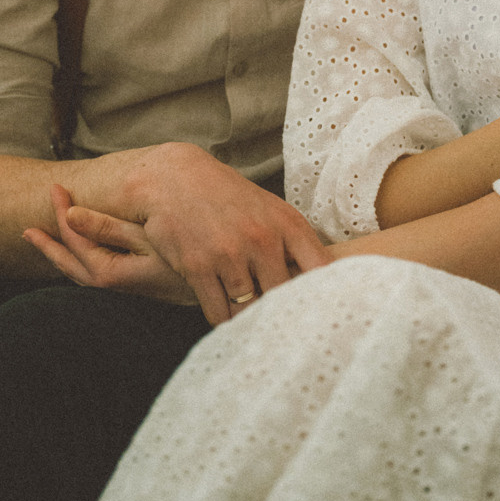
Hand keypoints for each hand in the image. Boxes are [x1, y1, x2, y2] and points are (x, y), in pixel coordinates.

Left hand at [23, 185, 196, 303]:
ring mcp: (130, 288)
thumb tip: (71, 215)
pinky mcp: (144, 286)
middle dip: (51, 244)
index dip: (62, 214)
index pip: (77, 241)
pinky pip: (102, 276)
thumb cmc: (190, 259)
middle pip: (73, 265)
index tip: (55, 188)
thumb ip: (109, 228)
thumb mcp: (150, 238)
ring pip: (85, 275)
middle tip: (30, 229)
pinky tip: (91, 254)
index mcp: (114, 271)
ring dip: (65, 257)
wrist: (225, 292)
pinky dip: (86, 264)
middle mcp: (118, 285)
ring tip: (49, 243)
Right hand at [118, 143, 329, 324]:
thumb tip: (318, 286)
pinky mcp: (199, 268)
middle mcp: (262, 239)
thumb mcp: (269, 210)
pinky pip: (219, 314)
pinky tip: (223, 309)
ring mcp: (230, 254)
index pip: (319, 269)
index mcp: (287, 224)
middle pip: (283, 299)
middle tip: (276, 322)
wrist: (175, 178)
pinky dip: (222, 318)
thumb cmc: (228, 197)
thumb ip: (292, 244)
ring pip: (249, 310)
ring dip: (247, 317)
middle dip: (279, 312)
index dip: (324, 295)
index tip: (321, 311)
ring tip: (247, 316)